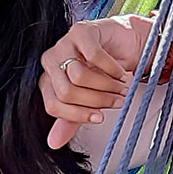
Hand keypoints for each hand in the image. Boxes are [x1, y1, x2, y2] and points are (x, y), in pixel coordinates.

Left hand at [39, 15, 155, 149]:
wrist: (124, 43)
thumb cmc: (103, 72)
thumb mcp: (87, 100)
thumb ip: (71, 120)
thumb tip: (53, 143)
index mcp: (48, 81)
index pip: (53, 105)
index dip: (78, 115)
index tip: (100, 118)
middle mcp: (51, 62)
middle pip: (66, 92)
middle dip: (96, 101)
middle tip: (117, 101)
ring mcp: (64, 44)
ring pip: (79, 75)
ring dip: (106, 86)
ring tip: (121, 87)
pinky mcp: (81, 30)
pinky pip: (93, 55)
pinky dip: (112, 68)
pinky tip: (121, 72)